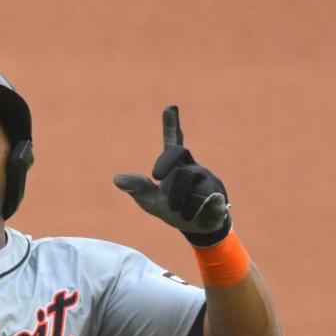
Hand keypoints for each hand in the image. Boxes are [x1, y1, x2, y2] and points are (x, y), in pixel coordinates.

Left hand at [113, 105, 230, 244]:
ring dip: (177, 198)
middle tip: (155, 176)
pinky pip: (207, 199)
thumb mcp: (151, 201)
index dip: (171, 125)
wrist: (199, 228)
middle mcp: (192, 168)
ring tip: (177, 211)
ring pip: (188, 181)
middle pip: (178, 154)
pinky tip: (203, 206)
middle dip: (165, 162)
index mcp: (176, 167)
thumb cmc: (174, 209)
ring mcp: (207, 181)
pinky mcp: (218, 197)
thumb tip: (117, 179)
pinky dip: (200, 206)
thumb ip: (138, 188)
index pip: (173, 143)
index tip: (170, 107)